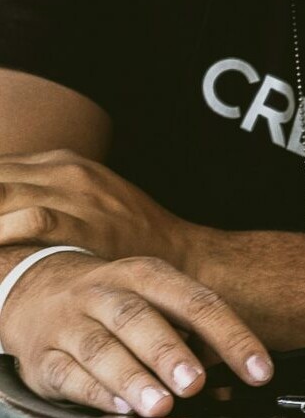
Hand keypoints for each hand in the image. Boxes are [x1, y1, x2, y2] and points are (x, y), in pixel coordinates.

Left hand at [0, 150, 194, 267]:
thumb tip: (1, 206)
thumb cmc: (121, 235)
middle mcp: (63, 171)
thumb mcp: (82, 198)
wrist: (175, 255)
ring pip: (3, 194)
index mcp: (59, 162)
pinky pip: (29, 220)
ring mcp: (74, 194)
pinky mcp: (83, 221)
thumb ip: (37, 195)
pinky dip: (2, 231)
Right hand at [0, 251, 270, 416]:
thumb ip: (192, 334)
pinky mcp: (44, 358)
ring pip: (101, 348)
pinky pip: (69, 375)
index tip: (259, 369)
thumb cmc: (116, 303)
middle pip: (139, 318)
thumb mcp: (155, 299)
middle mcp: (107, 294)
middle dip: (169, 352)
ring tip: (160, 405)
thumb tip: (232, 377)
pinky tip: (119, 408)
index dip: (231, 336)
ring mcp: (71, 324)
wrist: (38, 291)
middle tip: (195, 383)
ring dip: (132, 378)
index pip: (197, 301)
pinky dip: (95, 393)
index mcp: (147, 275)